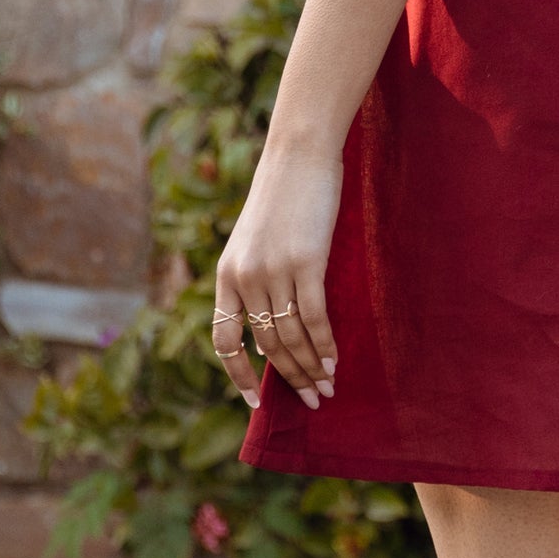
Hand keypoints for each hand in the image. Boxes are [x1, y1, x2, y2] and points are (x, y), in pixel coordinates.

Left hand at [214, 137, 341, 410]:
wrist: (298, 154)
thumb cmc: (283, 196)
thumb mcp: (255, 240)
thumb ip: (257, 280)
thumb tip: (270, 330)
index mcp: (227, 275)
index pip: (224, 340)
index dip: (237, 376)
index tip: (253, 403)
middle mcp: (244, 277)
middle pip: (265, 345)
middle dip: (290, 378)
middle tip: (311, 400)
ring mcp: (274, 270)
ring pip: (290, 336)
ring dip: (310, 367)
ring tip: (327, 387)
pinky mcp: (305, 261)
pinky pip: (313, 316)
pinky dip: (325, 344)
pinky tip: (334, 361)